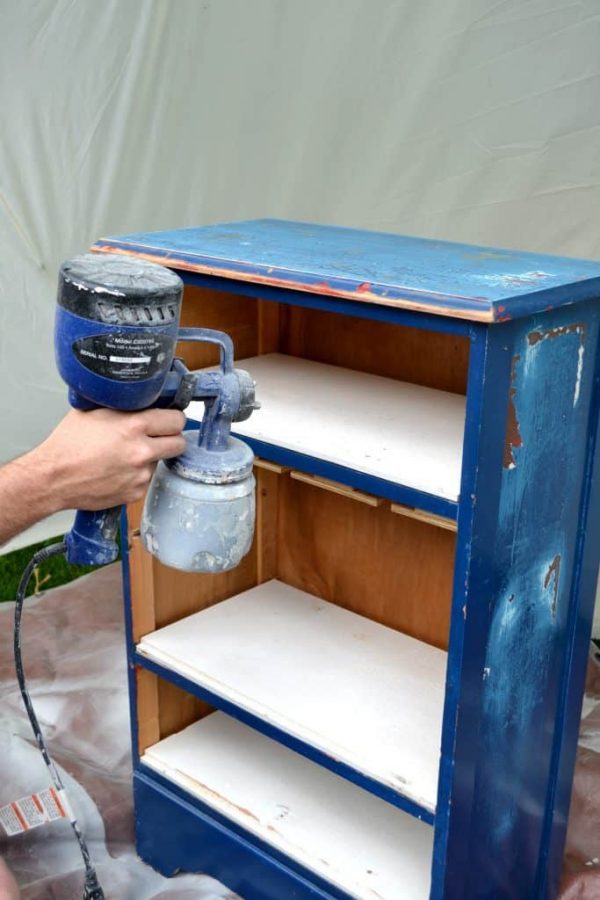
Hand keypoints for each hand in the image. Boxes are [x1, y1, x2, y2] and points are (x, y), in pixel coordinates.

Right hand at [33, 408, 186, 510]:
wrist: (53, 478)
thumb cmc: (68, 444)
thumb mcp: (94, 412)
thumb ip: (122, 407)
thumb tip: (140, 400)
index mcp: (134, 426)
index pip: (176, 419)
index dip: (173, 418)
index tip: (169, 419)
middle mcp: (142, 451)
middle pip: (179, 443)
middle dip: (171, 439)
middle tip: (159, 437)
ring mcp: (140, 474)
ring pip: (161, 462)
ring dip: (150, 458)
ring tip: (125, 455)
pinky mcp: (135, 492)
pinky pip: (146, 480)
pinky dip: (136, 475)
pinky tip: (118, 470)